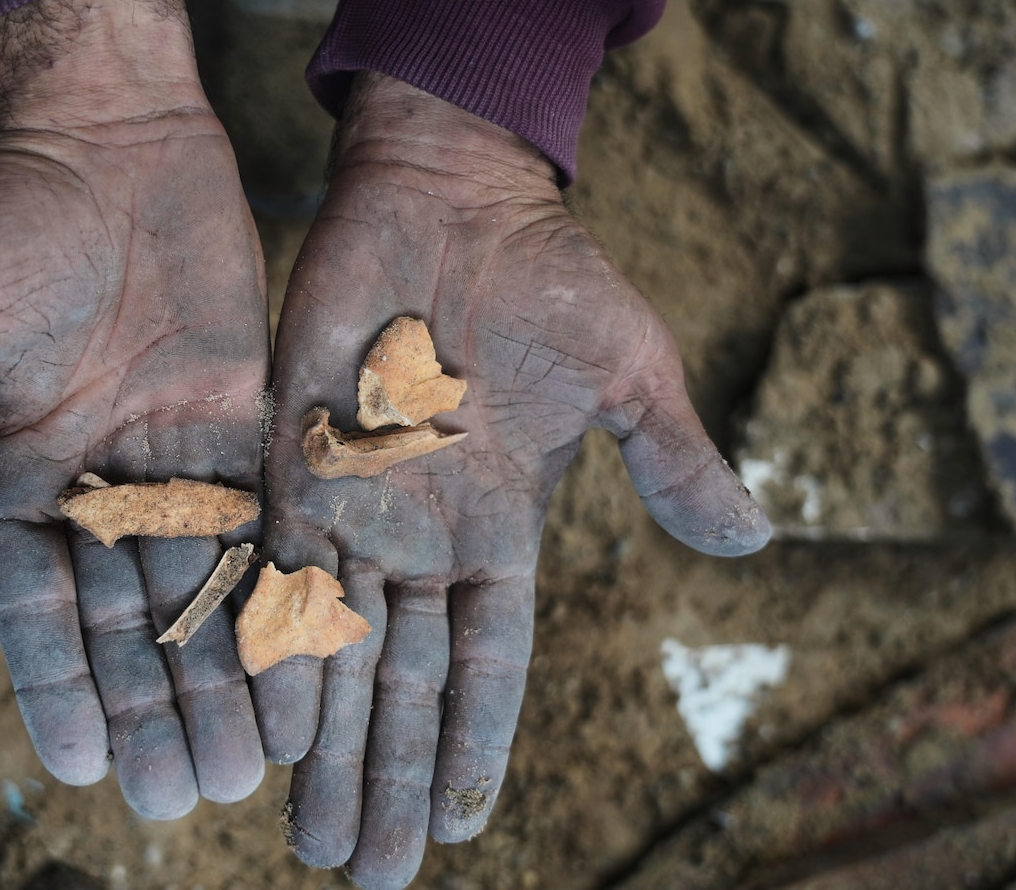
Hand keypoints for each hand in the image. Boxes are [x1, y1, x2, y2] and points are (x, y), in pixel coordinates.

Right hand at [0, 0, 267, 817]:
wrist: (104, 136)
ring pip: (200, 592)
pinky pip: (266, 526)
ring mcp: (174, 463)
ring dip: (220, 677)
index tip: (82, 764)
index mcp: (15, 480)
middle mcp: (97, 489)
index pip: (34, 610)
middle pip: (125, 624)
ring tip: (246, 767)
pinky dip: (280, 595)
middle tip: (178, 797)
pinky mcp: (242, 429)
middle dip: (151, 709)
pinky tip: (300, 662)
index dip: (57, 688)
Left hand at [257, 75, 769, 886]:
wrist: (445, 194)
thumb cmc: (545, 277)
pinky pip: (275, 572)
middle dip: (384, 776)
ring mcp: (354, 505)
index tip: (457, 827)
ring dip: (322, 745)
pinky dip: (270, 646)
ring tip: (307, 836)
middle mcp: (422, 537)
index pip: (487, 664)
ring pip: (333, 650)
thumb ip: (670, 459)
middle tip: (364, 871)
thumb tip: (753, 540)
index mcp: (501, 530)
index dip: (473, 744)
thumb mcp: (626, 371)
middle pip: (401, 682)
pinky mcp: (290, 462)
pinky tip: (262, 722)